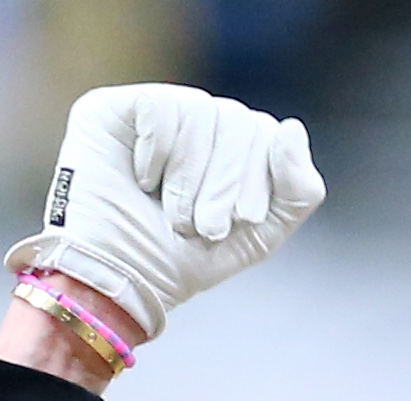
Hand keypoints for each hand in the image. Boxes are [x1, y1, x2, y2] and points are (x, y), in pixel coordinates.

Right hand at [6, 86, 323, 343]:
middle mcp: (195, 123)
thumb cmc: (183, 262)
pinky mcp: (113, 109)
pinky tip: (143, 180)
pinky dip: (158, 152)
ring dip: (192, 175)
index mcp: (230, 147)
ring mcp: (155, 112)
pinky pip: (159, 107)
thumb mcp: (259, 235)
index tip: (243, 220)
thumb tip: (293, 128)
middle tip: (207, 226)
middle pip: (237, 119)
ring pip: (200, 111)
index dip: (259, 177)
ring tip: (175, 215)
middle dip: (227, 181)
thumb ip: (297, 189)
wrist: (119, 283)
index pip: (265, 132)